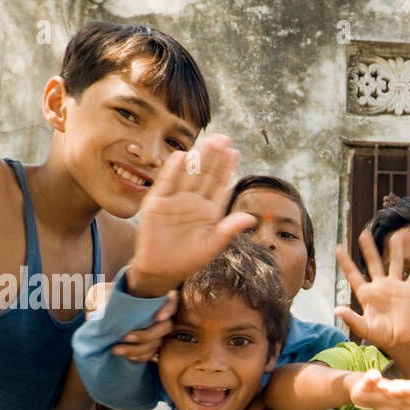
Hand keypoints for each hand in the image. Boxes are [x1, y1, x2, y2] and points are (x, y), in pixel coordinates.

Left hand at [87, 282, 178, 361]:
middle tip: (125, 337)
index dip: (168, 309)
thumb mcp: (101, 292)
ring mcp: (156, 330)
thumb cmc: (102, 299)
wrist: (97, 315)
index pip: (172, 300)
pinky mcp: (150, 344)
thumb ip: (106, 295)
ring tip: (116, 350)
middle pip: (166, 326)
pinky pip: (151, 353)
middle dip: (146, 335)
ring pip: (157, 342)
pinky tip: (127, 357)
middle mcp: (158, 314)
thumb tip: (106, 303)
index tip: (157, 317)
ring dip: (138, 349)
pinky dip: (140, 356)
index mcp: (151, 297)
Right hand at [126, 135, 256, 297]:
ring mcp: (175, 200)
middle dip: (215, 158)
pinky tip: (182, 156)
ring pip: (188, 175)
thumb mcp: (212, 246)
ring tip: (208, 142)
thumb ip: (229, 230)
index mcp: (209, 211)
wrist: (161, 271)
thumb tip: (251, 218)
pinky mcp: (157, 203)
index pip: (220, 186)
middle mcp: (193, 202)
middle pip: (205, 175)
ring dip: (198, 159)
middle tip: (224, 139)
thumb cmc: (188, 260)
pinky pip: (167, 183)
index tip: (235, 153)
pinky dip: (173, 170)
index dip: (227, 169)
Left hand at [334, 230, 409, 354]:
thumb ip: (351, 319)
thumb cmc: (382, 337)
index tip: (338, 248)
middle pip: (373, 263)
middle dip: (368, 248)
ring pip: (395, 263)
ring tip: (397, 234)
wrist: (402, 342)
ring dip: (396, 249)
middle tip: (364, 233)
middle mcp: (380, 287)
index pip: (353, 274)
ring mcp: (395, 287)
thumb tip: (336, 310)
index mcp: (366, 295)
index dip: (345, 262)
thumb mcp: (364, 329)